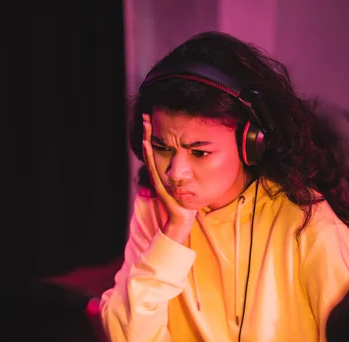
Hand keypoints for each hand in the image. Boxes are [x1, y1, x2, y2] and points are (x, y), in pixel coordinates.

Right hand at [142, 114, 196, 243]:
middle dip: (149, 131)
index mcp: (166, 170)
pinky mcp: (159, 184)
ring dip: (147, 138)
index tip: (156, 118)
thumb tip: (202, 157)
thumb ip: (192, 171)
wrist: (182, 219)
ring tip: (146, 124)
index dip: (158, 134)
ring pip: (150, 154)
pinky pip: (152, 167)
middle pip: (152, 148)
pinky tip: (147, 143)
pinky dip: (149, 154)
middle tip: (147, 115)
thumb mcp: (191, 182)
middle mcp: (159, 172)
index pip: (160, 148)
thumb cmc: (187, 202)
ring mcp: (158, 178)